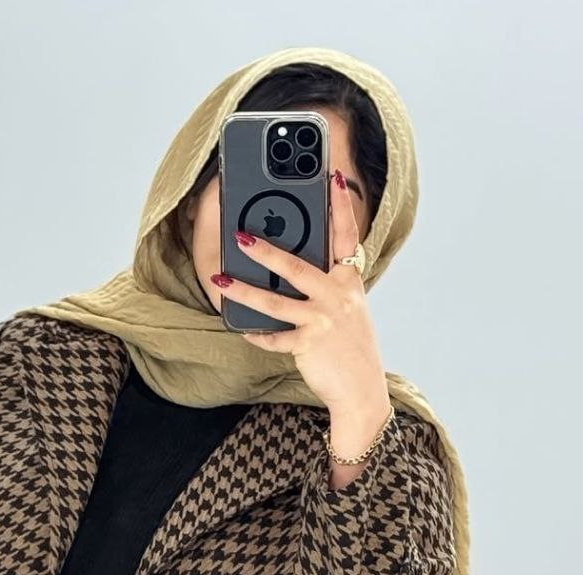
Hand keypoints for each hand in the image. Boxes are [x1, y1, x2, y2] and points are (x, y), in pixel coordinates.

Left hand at [212, 168, 388, 415]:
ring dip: (243, 289)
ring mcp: (323, 321)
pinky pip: (275, 337)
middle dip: (266, 249)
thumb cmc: (350, 347)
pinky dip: (257, 335)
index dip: (339, 205)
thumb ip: (328, 285)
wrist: (362, 390)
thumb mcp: (348, 309)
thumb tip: (290, 267)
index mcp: (349, 281)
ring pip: (275, 302)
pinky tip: (241, 329)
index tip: (332, 176)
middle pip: (296, 266)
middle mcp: (338, 296)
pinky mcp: (309, 345)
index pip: (346, 235)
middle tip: (240, 234)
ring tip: (219, 278)